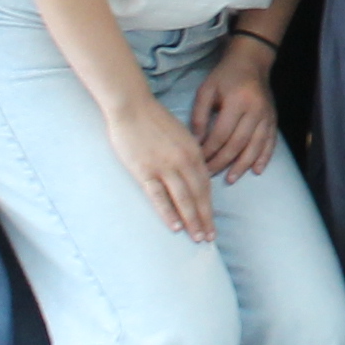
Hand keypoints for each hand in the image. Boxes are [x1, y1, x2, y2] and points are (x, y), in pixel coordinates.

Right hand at [113, 96, 215, 240]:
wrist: (132, 106)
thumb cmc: (153, 119)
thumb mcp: (180, 134)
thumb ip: (189, 154)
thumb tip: (194, 174)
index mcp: (194, 151)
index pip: (205, 184)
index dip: (209, 205)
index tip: (211, 221)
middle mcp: (184, 160)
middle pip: (199, 195)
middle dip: (205, 218)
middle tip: (209, 238)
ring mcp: (165, 167)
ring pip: (184, 199)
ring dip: (192, 220)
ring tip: (197, 237)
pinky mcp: (145, 171)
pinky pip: (160, 196)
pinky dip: (169, 213)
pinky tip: (175, 227)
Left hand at [192, 41, 281, 179]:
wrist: (251, 62)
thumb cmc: (225, 76)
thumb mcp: (206, 90)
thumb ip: (199, 116)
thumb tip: (197, 142)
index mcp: (237, 101)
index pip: (221, 134)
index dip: (209, 150)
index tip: (199, 162)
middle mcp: (255, 110)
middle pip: (238, 143)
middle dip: (222, 162)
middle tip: (209, 175)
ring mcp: (267, 116)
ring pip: (255, 146)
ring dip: (243, 165)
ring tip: (231, 179)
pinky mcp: (273, 119)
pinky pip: (270, 142)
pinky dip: (264, 157)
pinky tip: (257, 170)